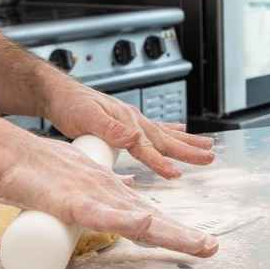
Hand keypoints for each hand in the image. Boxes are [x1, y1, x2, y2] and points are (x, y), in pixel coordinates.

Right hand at [0, 130, 217, 257]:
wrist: (9, 156)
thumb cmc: (39, 172)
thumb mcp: (80, 184)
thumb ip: (105, 193)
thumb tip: (130, 198)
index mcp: (110, 197)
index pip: (150, 220)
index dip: (176, 232)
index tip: (203, 243)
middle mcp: (107, 197)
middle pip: (151, 223)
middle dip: (182, 236)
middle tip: (211, 247)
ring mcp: (92, 198)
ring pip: (136, 220)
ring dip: (168, 232)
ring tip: (197, 242)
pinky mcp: (72, 201)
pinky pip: (101, 214)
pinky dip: (123, 218)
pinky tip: (143, 220)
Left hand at [43, 83, 213, 178]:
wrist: (58, 93)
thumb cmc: (70, 104)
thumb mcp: (86, 116)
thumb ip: (110, 128)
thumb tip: (133, 136)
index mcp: (125, 120)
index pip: (146, 147)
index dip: (161, 162)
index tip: (176, 175)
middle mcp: (132, 119)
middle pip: (165, 139)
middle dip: (188, 150)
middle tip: (211, 157)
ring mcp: (131, 119)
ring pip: (165, 134)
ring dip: (186, 142)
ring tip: (208, 146)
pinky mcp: (126, 121)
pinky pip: (154, 129)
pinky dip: (171, 132)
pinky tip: (182, 132)